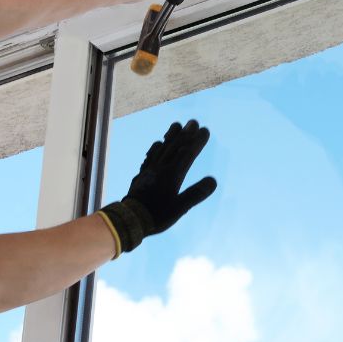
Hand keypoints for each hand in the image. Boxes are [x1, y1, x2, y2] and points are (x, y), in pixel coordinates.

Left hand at [99, 120, 216, 254]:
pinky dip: (156, 148)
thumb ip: (196, 194)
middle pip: (174, 147)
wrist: (130, 219)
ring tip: (177, 125)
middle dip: (185, 134)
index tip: (205, 130)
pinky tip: (158, 144)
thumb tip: (213, 180)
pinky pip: (150, 156)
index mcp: (172, 175)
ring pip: (162, 149)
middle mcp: (161, 168)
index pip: (187, 154)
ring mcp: (150, 170)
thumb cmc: (157, 216)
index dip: (196, 141)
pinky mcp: (142, 175)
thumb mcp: (180, 208)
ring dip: (171, 136)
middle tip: (193, 122)